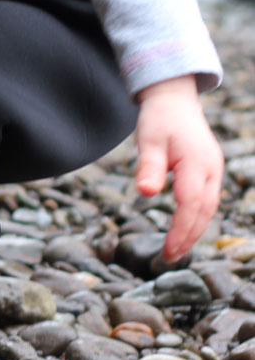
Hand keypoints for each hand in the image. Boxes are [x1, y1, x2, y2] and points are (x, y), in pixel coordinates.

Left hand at [133, 75, 223, 260]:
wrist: (175, 101)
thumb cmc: (159, 119)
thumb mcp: (148, 139)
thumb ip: (148, 166)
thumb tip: (145, 192)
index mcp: (197, 163)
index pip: (191, 204)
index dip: (181, 230)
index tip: (167, 250)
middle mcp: (211, 169)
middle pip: (204, 211)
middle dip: (188, 236)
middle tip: (169, 257)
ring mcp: (213, 171)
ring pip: (208, 208)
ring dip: (193, 230)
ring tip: (175, 251)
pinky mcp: (209, 172)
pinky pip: (206, 200)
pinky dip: (196, 218)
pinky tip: (183, 230)